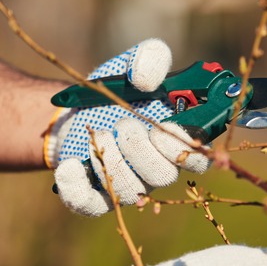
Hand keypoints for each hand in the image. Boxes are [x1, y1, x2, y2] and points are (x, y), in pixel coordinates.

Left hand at [48, 39, 209, 216]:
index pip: (197, 158)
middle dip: (141, 150)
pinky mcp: (95, 197)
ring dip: (112, 161)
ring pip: (129, 190)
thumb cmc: (115, 92)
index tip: (163, 127)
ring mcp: (128, 186)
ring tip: (98, 134)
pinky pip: (90, 205)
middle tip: (123, 125)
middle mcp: (157, 169)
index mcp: (175, 141)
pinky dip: (77, 188)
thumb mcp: (131, 67)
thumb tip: (148, 79)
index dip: (184, 148)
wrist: (75, 112)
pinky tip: (70, 165)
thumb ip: (149, 60)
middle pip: (163, 176)